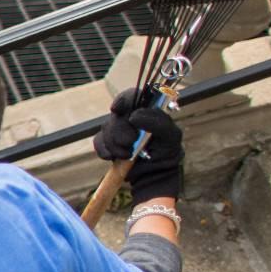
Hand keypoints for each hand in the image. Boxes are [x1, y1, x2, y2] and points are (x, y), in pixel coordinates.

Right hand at [94, 86, 182, 202]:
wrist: (154, 176)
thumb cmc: (167, 152)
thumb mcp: (171, 137)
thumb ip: (158, 122)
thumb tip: (134, 116)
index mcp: (146, 110)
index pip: (132, 95)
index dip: (123, 100)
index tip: (117, 109)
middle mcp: (130, 117)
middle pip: (116, 115)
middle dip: (120, 131)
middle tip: (130, 143)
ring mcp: (117, 130)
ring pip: (105, 129)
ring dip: (115, 144)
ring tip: (128, 155)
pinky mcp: (108, 144)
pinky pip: (98, 142)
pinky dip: (105, 151)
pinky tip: (114, 158)